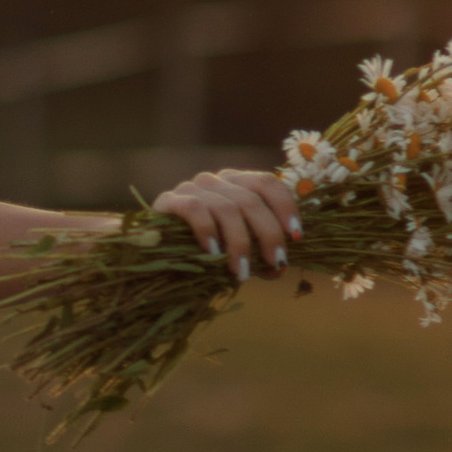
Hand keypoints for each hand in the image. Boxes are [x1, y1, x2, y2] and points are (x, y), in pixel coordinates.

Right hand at [146, 166, 302, 281]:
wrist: (155, 249)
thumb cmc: (203, 249)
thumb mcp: (236, 247)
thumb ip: (258, 253)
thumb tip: (280, 268)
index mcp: (237, 184)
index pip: (268, 183)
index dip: (286, 207)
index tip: (296, 236)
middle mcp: (217, 180)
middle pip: (251, 200)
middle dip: (268, 234)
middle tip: (276, 262)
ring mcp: (192, 187)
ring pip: (226, 208)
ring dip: (239, 243)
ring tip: (242, 271)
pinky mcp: (169, 200)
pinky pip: (195, 210)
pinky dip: (208, 232)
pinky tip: (213, 253)